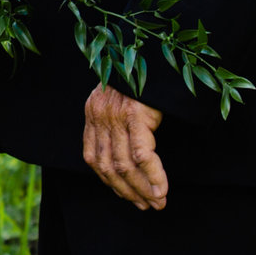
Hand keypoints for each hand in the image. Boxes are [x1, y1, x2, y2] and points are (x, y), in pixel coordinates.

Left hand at [83, 82, 166, 208]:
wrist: (149, 48)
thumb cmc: (140, 74)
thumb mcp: (120, 98)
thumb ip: (117, 123)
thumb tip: (128, 157)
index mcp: (93, 112)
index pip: (94, 158)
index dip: (109, 181)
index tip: (126, 195)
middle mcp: (99, 115)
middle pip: (108, 166)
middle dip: (127, 191)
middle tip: (146, 206)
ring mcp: (115, 115)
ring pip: (124, 165)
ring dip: (142, 189)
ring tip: (157, 202)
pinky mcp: (134, 115)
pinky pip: (141, 155)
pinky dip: (152, 176)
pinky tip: (162, 189)